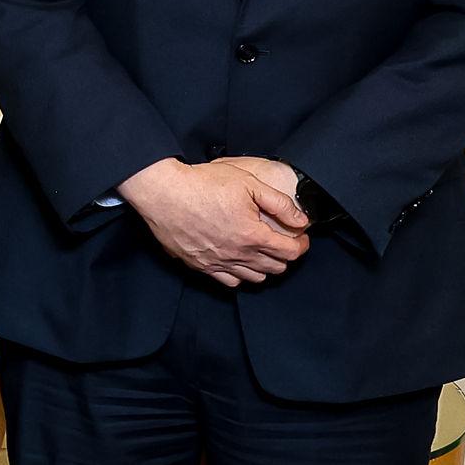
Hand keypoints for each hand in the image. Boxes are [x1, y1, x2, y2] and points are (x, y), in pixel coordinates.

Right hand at [119, 156, 310, 288]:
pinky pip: (228, 281)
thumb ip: (280, 203)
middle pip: (275, 268)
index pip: (290, 252)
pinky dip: (239, 275)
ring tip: (261, 253)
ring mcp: (217, 262)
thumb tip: (301, 219)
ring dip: (264, 267)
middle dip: (285, 256)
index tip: (300, 238)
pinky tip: (238, 262)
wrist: (163, 192)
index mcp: (253, 236)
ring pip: (253, 278)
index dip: (301, 245)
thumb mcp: (248, 183)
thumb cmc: (202, 184)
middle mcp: (237, 254)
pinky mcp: (199, 265)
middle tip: (283, 243)